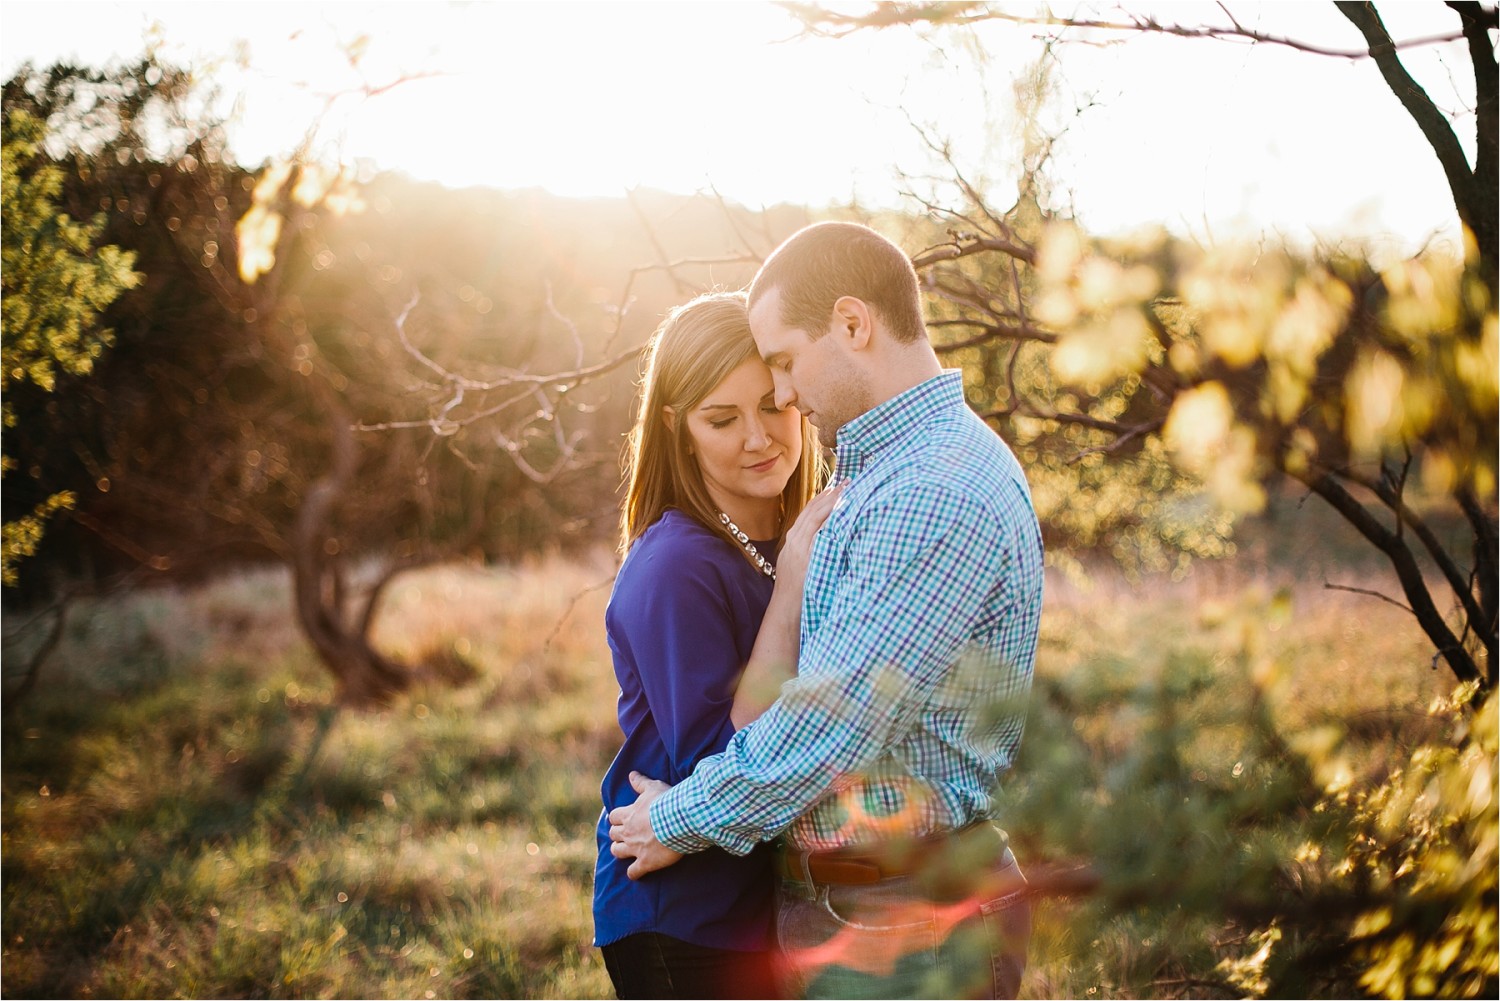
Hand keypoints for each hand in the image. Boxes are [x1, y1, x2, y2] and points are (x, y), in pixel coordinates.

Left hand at [607, 771, 683, 878]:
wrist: (679, 821)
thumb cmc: (667, 802)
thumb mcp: (653, 787)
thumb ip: (640, 782)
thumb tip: (631, 774)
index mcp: (628, 814)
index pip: (613, 817)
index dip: (617, 818)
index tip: (622, 819)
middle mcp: (628, 832)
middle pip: (613, 834)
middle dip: (617, 834)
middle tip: (625, 834)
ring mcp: (635, 848)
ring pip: (617, 852)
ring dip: (620, 851)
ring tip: (626, 851)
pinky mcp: (645, 862)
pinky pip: (633, 872)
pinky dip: (633, 873)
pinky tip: (636, 872)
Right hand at [774, 479, 845, 596]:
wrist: (784, 613)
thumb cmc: (797, 594)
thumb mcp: (801, 567)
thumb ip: (811, 551)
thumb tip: (829, 542)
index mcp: (793, 541)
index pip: (808, 512)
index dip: (822, 498)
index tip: (836, 487)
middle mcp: (794, 541)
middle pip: (812, 510)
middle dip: (830, 495)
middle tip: (847, 482)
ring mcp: (798, 548)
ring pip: (815, 518)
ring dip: (832, 502)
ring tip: (847, 491)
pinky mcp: (805, 557)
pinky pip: (818, 533)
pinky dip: (829, 520)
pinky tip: (842, 513)